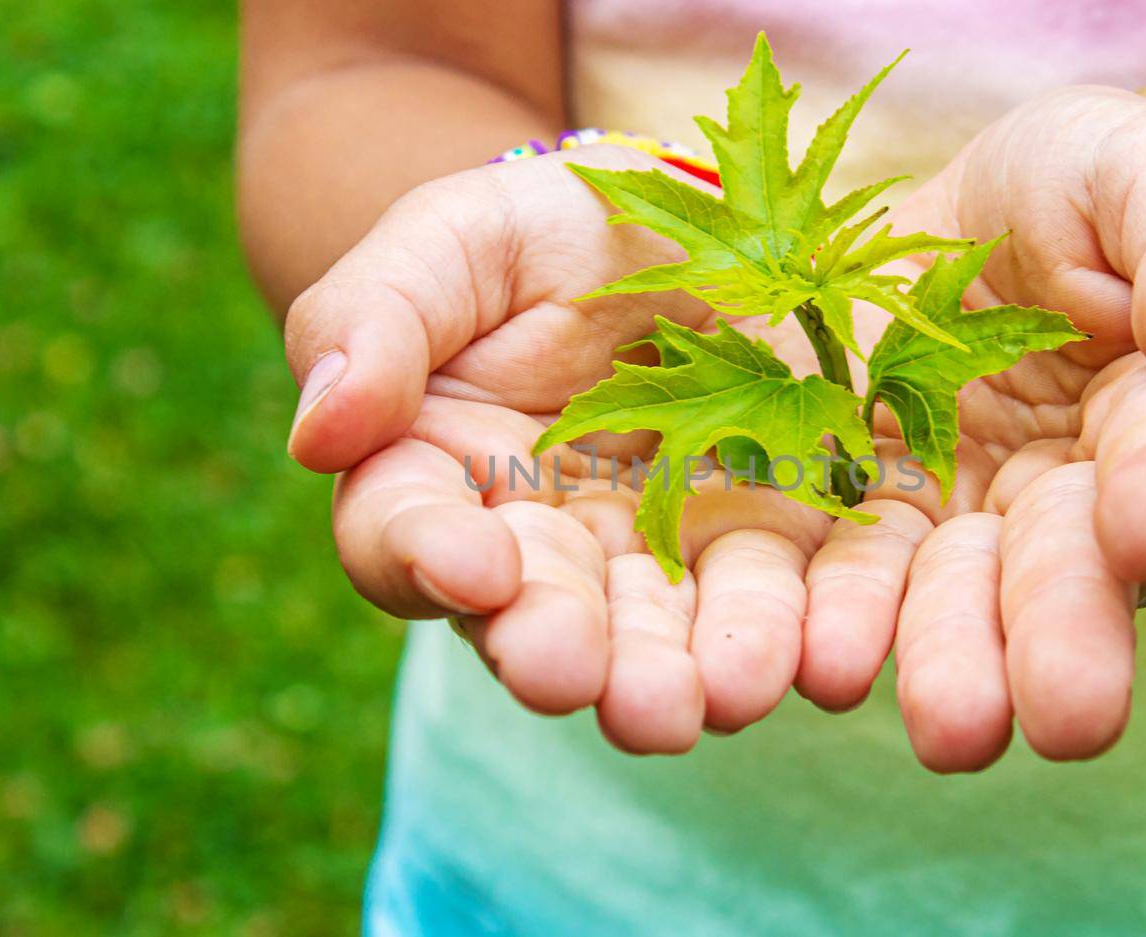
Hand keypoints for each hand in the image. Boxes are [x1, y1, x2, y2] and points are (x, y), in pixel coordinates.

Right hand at [287, 146, 894, 752]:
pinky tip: (825, 658)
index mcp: (439, 480)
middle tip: (581, 679)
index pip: (405, 537)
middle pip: (538, 617)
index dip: (430, 557)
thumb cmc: (536, 232)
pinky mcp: (766, 539)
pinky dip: (803, 631)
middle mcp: (544, 546)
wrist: (678, 218)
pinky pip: (782, 595)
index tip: (475, 566)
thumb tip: (320, 432)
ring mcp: (660, 554)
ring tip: (717, 695)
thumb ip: (373, 321)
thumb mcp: (447, 242)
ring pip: (662, 633)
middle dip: (563, 650)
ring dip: (684, 673)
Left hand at [830, 86, 1145, 769]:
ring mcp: (956, 523)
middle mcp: (1069, 502)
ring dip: (946, 660)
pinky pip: (833, 577)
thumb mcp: (1143, 172)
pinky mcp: (853, 520)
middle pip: (1068, 571)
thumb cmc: (1087, 194)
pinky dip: (815, 623)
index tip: (1143, 523)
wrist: (976, 226)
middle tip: (1067, 714)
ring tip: (948, 725)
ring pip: (952, 600)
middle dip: (1063, 635)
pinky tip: (794, 667)